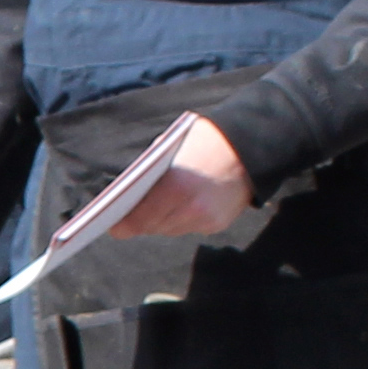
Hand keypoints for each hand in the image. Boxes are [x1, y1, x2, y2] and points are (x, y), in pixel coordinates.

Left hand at [93, 116, 257, 243]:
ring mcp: (206, 220)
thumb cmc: (206, 139)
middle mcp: (191, 209)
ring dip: (160, 221)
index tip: (114, 227)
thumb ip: (150, 170)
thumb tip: (129, 191)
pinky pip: (189, 227)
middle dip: (141, 222)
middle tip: (127, 218)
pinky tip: (180, 206)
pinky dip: (181, 218)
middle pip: (154, 227)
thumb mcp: (171, 146)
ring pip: (170, 229)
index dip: (125, 224)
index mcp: (176, 187)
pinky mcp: (217, 224)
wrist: (252, 146)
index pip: (141, 217)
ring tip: (152, 211)